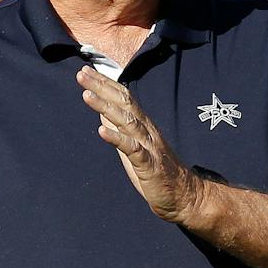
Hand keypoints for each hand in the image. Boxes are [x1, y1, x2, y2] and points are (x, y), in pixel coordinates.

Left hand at [77, 65, 201, 222]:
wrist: (184, 196)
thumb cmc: (157, 172)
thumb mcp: (134, 147)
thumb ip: (120, 130)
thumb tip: (102, 113)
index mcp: (143, 125)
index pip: (124, 97)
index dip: (105, 84)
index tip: (86, 71)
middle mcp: (147, 131)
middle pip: (124, 103)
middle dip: (102, 87)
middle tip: (82, 74)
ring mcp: (149, 147)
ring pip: (127, 121)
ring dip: (106, 107)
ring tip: (86, 95)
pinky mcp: (149, 165)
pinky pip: (133, 149)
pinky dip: (117, 139)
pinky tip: (102, 131)